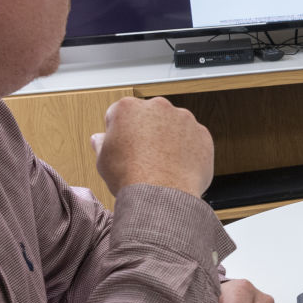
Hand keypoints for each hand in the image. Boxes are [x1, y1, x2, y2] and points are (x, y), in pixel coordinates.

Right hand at [92, 96, 214, 196]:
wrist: (162, 196)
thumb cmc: (130, 178)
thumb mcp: (102, 160)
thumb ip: (101, 143)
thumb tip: (99, 139)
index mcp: (128, 108)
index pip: (121, 114)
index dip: (119, 132)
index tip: (123, 146)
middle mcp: (157, 106)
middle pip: (150, 116)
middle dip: (147, 131)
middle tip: (143, 157)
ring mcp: (183, 118)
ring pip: (174, 126)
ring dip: (169, 139)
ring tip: (162, 165)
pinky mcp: (202, 134)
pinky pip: (193, 140)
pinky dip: (188, 150)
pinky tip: (178, 168)